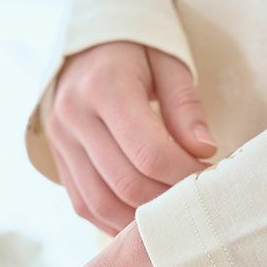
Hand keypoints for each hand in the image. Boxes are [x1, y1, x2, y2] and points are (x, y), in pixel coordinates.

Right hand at [47, 42, 217, 235]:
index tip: (208, 177)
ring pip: (102, 203)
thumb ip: (185, 106)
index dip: (184, 175)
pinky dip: (115, 220)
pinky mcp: (58, 159)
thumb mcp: (168, 62)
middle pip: (126, 183)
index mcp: (105, 86)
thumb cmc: (136, 50)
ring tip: (172, 214)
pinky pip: (84, 205)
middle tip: (195, 200)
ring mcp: (61, 141)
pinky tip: (142, 219)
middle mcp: (74, 116)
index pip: (150, 152)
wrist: (85, 45)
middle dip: (167, 201)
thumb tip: (204, 151)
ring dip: (141, 219)